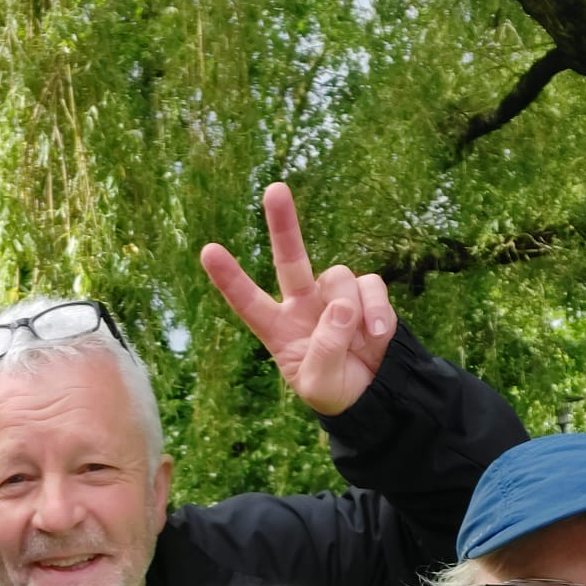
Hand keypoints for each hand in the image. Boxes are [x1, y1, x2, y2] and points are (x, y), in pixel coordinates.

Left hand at [200, 182, 396, 415]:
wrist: (374, 396)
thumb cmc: (335, 392)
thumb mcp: (319, 387)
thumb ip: (324, 351)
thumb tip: (339, 307)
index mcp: (278, 329)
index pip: (248, 302)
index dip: (230, 279)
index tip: (207, 251)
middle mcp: (303, 305)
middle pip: (290, 259)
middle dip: (283, 225)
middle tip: (275, 189)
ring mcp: (335, 297)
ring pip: (339, 277)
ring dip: (353, 308)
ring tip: (361, 340)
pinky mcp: (366, 295)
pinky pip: (371, 286)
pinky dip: (378, 310)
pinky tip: (377, 336)